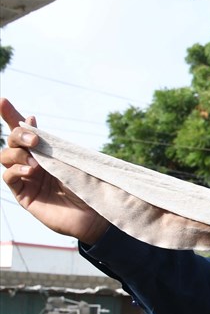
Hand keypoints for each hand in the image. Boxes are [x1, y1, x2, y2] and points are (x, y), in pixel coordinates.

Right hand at [1, 98, 109, 243]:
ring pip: (5, 156)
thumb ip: (52, 143)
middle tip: (35, 139)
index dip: (10, 115)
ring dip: (17, 154)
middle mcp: (32, 162)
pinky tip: (29, 171)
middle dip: (19, 134)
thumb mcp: (71, 159)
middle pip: (12, 141)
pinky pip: (8, 177)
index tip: (3, 101)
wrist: (97, 213)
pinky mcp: (24, 195)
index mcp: (45, 151)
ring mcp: (26, 178)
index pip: (23, 130)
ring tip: (35, 162)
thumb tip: (30, 118)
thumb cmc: (89, 185)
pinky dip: (15, 170)